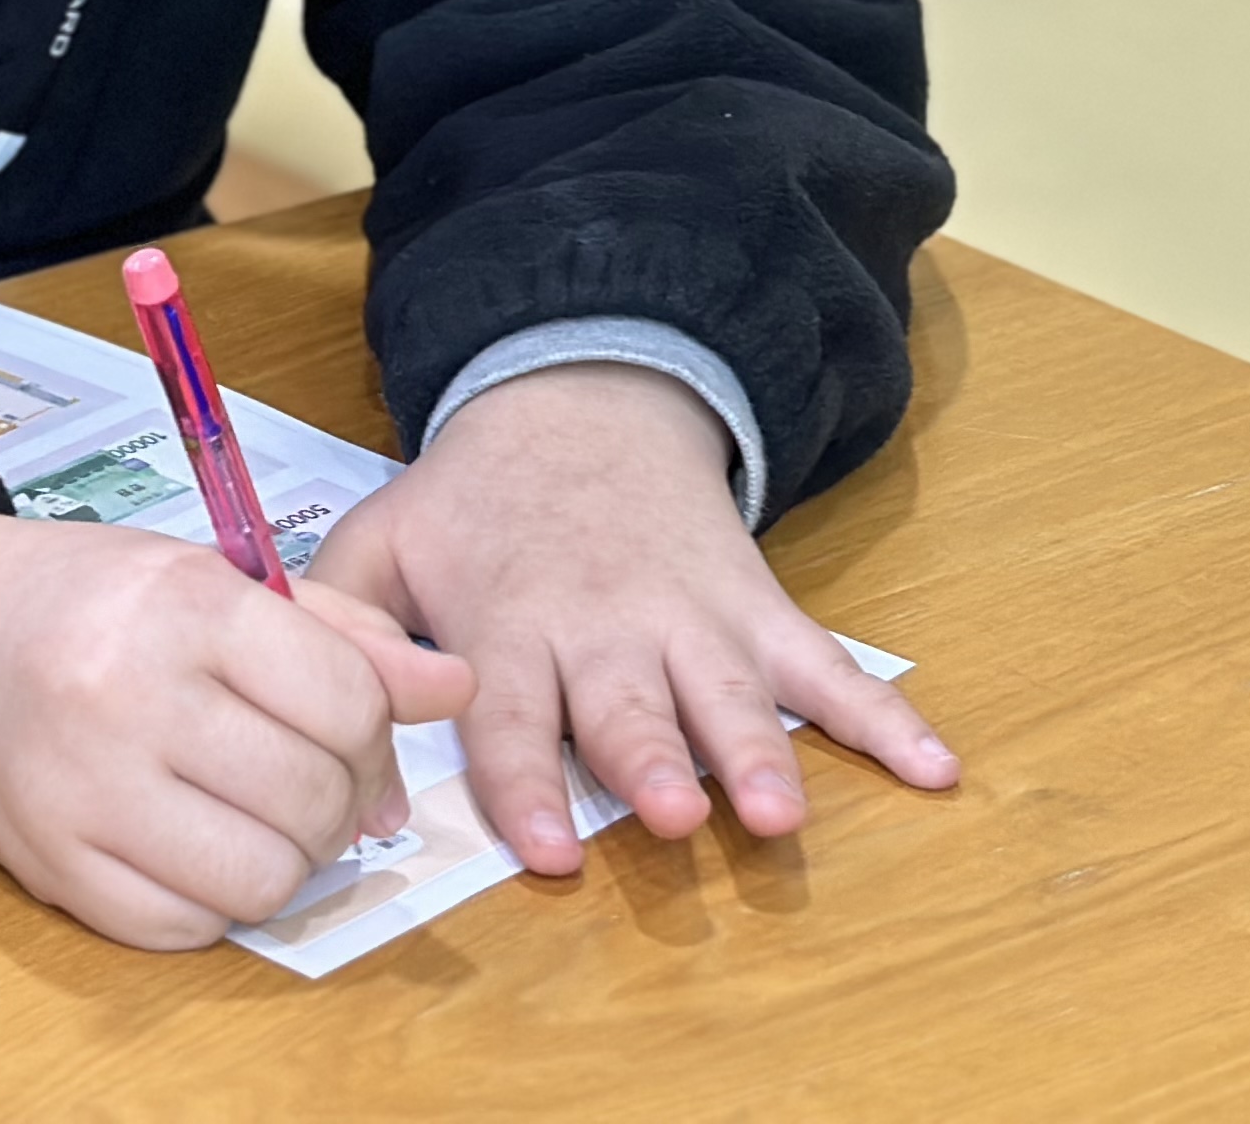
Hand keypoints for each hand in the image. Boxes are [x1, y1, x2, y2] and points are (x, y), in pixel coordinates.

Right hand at [0, 499, 475, 948]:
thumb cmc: (75, 595)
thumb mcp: (206, 577)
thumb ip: (340, 633)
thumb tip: (457, 688)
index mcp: (181, 605)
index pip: (344, 698)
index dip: (374, 730)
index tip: (353, 733)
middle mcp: (130, 697)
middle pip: (313, 797)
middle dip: (338, 801)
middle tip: (310, 782)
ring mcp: (84, 792)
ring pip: (263, 880)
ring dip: (285, 861)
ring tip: (255, 818)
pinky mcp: (52, 870)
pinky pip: (185, 928)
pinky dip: (211, 903)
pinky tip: (190, 847)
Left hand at [308, 362, 955, 872]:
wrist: (581, 397)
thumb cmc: (476, 499)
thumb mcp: (388, 537)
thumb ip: (342, 618)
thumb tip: (311, 703)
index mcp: (511, 619)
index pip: (512, 717)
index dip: (526, 785)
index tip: (544, 851)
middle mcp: (605, 624)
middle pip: (630, 707)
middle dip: (651, 762)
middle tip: (668, 816)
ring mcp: (691, 615)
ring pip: (730, 693)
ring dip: (758, 752)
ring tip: (781, 815)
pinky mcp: (756, 605)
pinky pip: (827, 664)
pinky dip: (888, 717)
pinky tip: (938, 769)